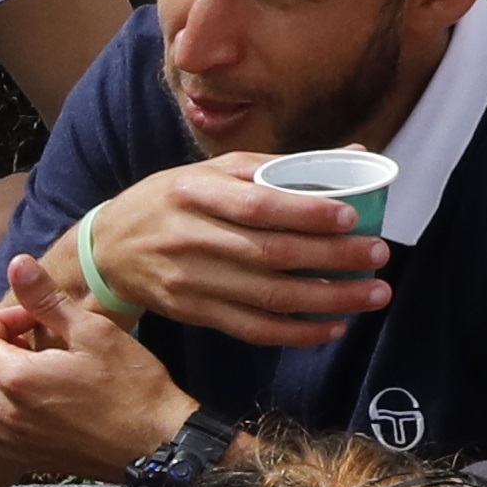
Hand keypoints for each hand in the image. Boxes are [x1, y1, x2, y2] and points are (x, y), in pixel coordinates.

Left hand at [0, 260, 195, 481]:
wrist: (156, 444)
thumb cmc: (131, 385)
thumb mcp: (93, 331)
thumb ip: (47, 299)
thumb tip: (17, 263)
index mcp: (16, 378)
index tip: (32, 322)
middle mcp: (3, 414)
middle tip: (17, 346)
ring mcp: (10, 441)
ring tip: (8, 377)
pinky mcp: (23, 459)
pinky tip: (15, 407)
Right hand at [90, 165, 386, 345]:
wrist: (108, 250)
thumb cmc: (170, 201)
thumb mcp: (210, 171)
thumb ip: (276, 168)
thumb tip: (354, 153)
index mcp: (195, 192)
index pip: (256, 205)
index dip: (306, 212)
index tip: (352, 215)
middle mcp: (190, 238)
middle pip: (270, 254)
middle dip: (332, 258)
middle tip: (379, 255)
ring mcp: (191, 281)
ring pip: (268, 297)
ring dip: (328, 299)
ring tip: (373, 294)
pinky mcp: (195, 313)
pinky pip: (253, 329)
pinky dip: (296, 333)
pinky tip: (332, 327)